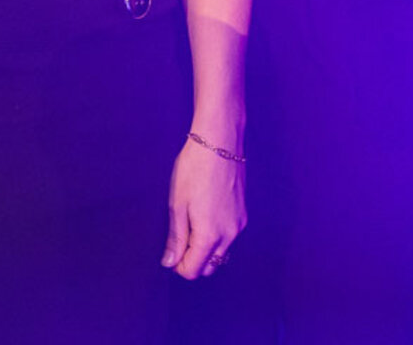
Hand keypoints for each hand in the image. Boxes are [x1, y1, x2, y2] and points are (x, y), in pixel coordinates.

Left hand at [161, 138, 244, 278]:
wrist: (219, 143)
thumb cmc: (194, 171)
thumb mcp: (177, 205)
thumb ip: (176, 237)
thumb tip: (170, 262)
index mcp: (210, 235)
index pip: (194, 270)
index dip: (178, 266)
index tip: (169, 252)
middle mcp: (229, 235)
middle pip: (209, 265)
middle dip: (192, 260)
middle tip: (177, 239)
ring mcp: (239, 225)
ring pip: (221, 253)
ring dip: (205, 249)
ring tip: (189, 225)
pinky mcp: (243, 214)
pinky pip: (229, 237)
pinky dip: (216, 237)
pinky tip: (203, 216)